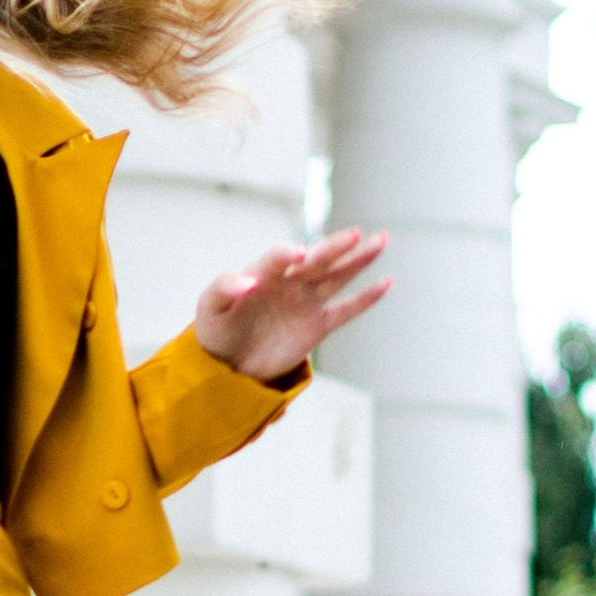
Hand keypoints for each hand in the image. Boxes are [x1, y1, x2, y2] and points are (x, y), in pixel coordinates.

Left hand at [196, 230, 389, 384]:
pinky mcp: (318, 326)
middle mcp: (290, 281)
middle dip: (335, 247)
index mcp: (263, 272)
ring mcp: (306, 302)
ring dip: (359, 259)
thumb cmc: (216, 328)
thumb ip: (225, 287)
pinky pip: (346, 310)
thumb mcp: (210, 307)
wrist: (227, 361)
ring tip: (382, 239)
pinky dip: (366, 299)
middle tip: (354, 234)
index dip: (288, 253)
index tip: (300, 254)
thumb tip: (250, 280)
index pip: (279, 257)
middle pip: (317, 259)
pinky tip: (386, 282)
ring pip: (338, 276)